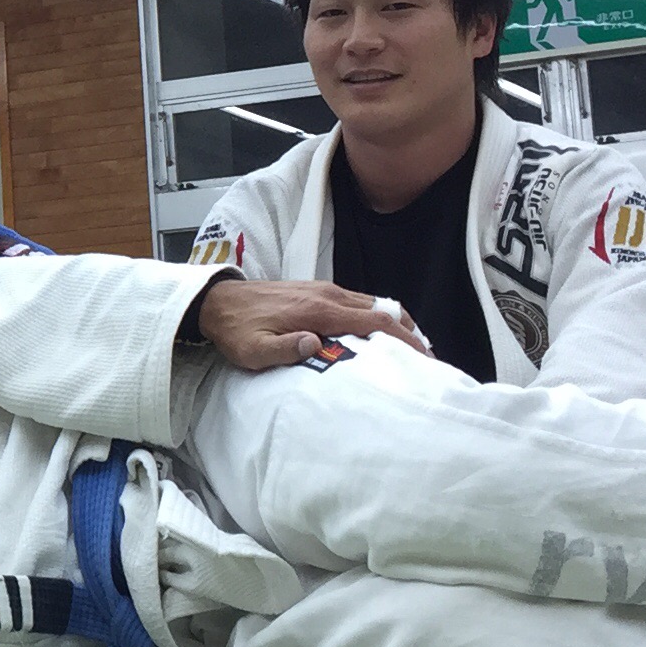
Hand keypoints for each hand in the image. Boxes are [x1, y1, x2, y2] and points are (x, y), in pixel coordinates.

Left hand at [191, 277, 430, 372]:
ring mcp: (323, 289)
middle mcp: (327, 294)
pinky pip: (357, 300)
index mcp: (318, 311)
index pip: (374, 321)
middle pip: (382, 309)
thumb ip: (283, 349)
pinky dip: (377, 315)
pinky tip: (379, 333)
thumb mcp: (252, 350)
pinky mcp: (317, 290)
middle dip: (409, 332)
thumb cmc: (235, 329)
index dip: (404, 338)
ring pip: (372, 302)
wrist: (217, 300)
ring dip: (395, 323)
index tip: (425, 355)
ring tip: (411, 348)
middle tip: (428, 357)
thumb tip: (316, 346)